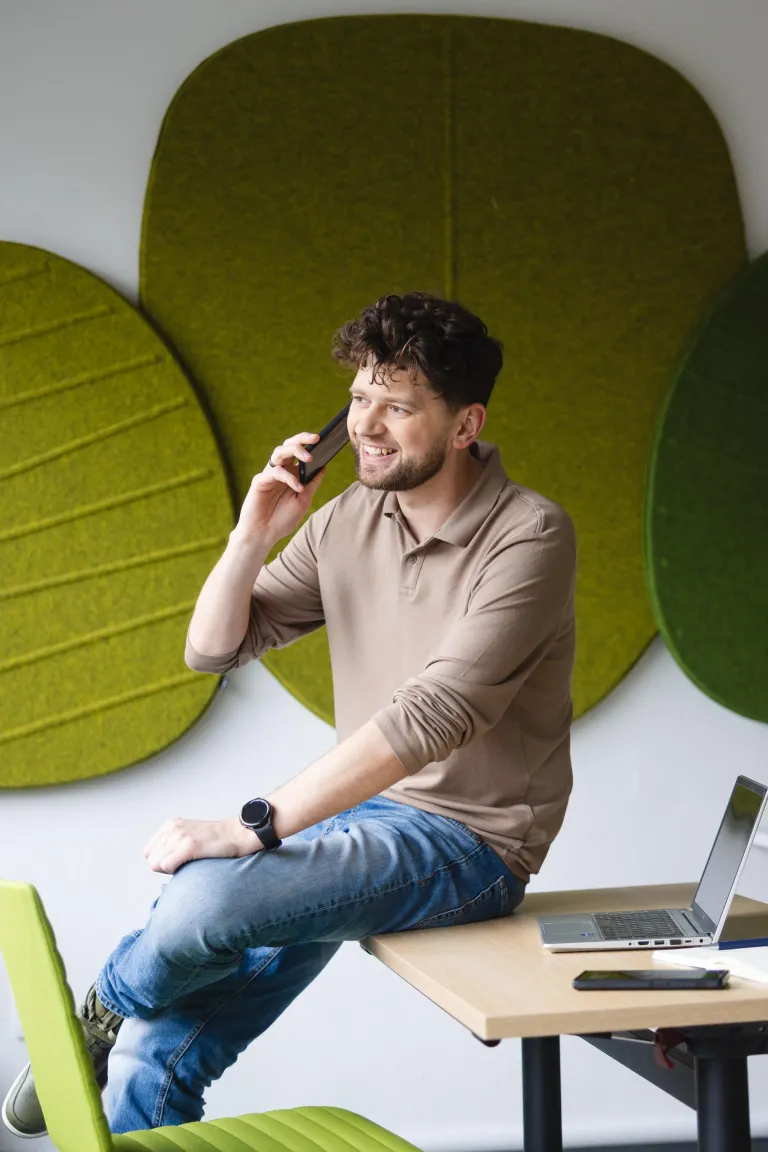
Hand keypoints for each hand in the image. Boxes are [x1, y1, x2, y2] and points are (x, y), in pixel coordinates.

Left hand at [142, 816, 259, 873]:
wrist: (238, 835)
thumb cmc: (215, 841)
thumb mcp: (188, 835)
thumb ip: (172, 845)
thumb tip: (158, 865)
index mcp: (170, 825)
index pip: (148, 853)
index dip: (161, 861)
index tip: (178, 861)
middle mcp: (172, 828)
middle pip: (151, 860)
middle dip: (164, 867)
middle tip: (184, 864)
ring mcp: (180, 835)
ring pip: (156, 864)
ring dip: (170, 870)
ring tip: (189, 863)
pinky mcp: (189, 845)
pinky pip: (166, 866)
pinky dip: (175, 871)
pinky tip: (191, 864)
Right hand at [233, 432, 325, 545]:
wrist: (263, 535)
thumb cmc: (282, 519)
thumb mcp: (303, 500)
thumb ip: (312, 483)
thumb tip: (324, 467)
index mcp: (291, 474)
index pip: (299, 453)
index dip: (309, 444)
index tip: (324, 440)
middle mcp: (279, 471)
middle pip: (288, 446)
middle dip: (302, 439)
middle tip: (316, 438)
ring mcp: (268, 474)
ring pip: (279, 452)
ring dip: (295, 451)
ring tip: (309, 458)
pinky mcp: (259, 481)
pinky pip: (275, 472)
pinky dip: (288, 478)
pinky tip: (298, 488)